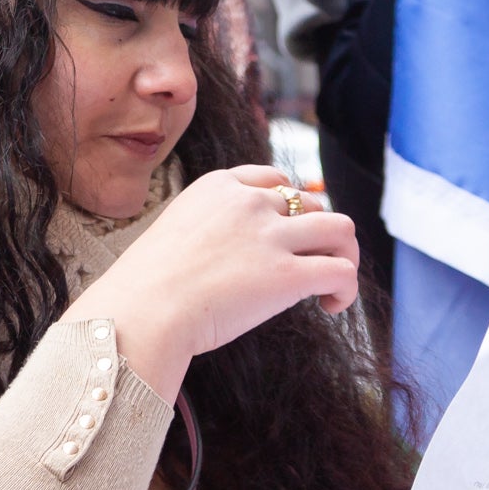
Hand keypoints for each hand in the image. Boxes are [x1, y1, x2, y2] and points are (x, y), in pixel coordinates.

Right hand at [65, 164, 359, 402]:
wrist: (143, 309)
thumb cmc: (148, 283)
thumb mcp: (177, 229)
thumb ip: (213, 226)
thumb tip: (239, 253)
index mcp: (218, 186)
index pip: (276, 180)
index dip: (290, 207)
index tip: (286, 235)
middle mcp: (249, 202)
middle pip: (312, 203)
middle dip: (317, 234)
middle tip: (308, 265)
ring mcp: (270, 236)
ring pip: (340, 228)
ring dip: (344, 254)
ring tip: (330, 282)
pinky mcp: (289, 274)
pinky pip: (343, 271)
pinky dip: (346, 290)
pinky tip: (328, 306)